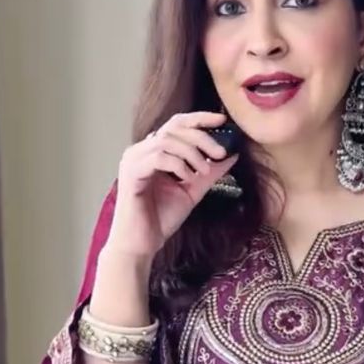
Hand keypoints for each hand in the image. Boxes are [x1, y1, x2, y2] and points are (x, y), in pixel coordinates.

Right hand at [105, 112, 239, 259]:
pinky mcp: (130, 172)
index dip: (199, 118)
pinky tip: (187, 178)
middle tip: (221, 152)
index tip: (222, 120)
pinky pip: (158, 157)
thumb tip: (232, 154)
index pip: (176, 124)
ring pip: (167, 140)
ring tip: (203, 172)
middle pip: (174, 127)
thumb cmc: (160, 218)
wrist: (141, 244)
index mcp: (153, 151)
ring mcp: (133, 159)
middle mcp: (141, 150)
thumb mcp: (192, 191)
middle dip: (202, 137)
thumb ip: (210, 172)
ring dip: (192, 153)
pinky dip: (178, 164)